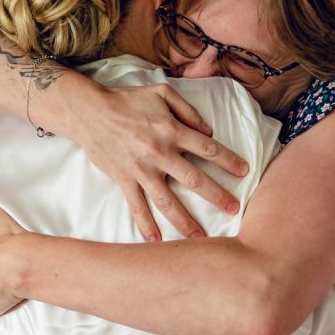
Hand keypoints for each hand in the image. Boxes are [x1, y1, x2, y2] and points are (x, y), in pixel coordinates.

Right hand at [70, 84, 249, 241]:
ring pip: (167, 200)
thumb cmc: (127, 100)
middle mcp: (160, 153)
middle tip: (234, 209)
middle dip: (217, 195)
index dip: (228, 160)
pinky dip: (145, 225)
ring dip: (185, 220)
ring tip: (200, 237)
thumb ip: (188, 110)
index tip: (244, 171)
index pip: (208, 148)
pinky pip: (136, 206)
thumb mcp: (162, 92)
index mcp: (172, 130)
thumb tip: (207, 131)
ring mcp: (141, 169)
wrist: (90, 112)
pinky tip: (155, 241)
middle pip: (194, 179)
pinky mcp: (123, 179)